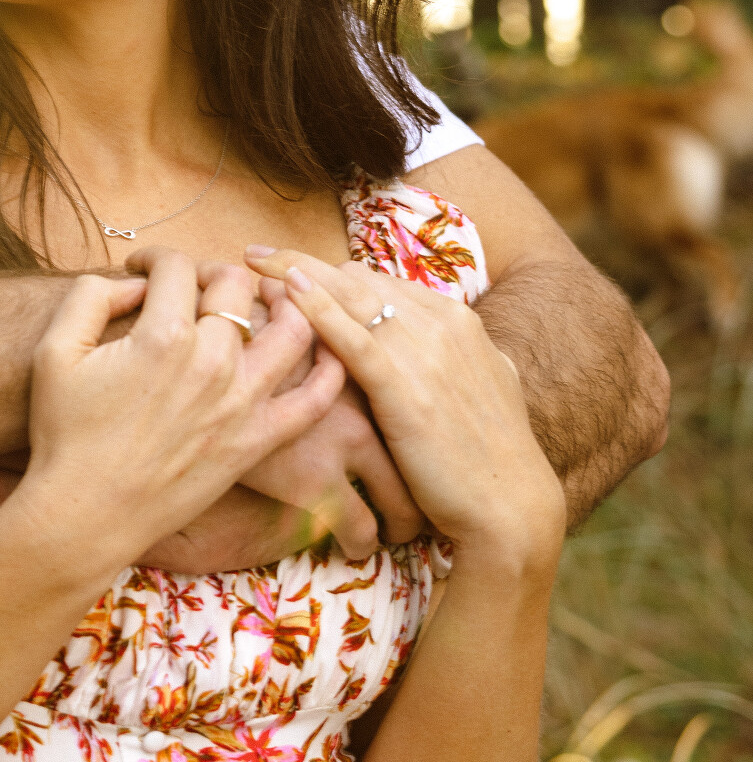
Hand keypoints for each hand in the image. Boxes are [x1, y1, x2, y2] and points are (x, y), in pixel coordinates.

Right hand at [6, 254, 345, 582]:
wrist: (84, 514)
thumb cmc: (63, 435)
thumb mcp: (55, 352)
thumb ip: (90, 297)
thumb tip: (134, 283)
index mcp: (163, 335)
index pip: (176, 267)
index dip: (155, 258)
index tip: (142, 269)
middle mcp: (212, 362)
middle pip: (235, 285)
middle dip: (212, 273)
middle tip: (193, 287)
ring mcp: (242, 402)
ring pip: (293, 327)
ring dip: (285, 301)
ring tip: (266, 299)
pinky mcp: (257, 440)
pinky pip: (313, 399)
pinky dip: (328, 368)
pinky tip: (322, 349)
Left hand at [244, 249, 564, 563]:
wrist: (508, 505)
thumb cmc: (489, 457)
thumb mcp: (484, 386)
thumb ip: (460, 357)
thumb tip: (453, 344)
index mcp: (456, 321)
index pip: (380, 282)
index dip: (332, 277)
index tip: (292, 272)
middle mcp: (441, 324)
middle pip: (357, 278)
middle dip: (303, 263)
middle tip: (256, 256)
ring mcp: (424, 352)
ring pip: (349, 295)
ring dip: (296, 272)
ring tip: (252, 261)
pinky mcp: (404, 387)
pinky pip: (352, 336)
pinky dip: (317, 308)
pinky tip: (285, 289)